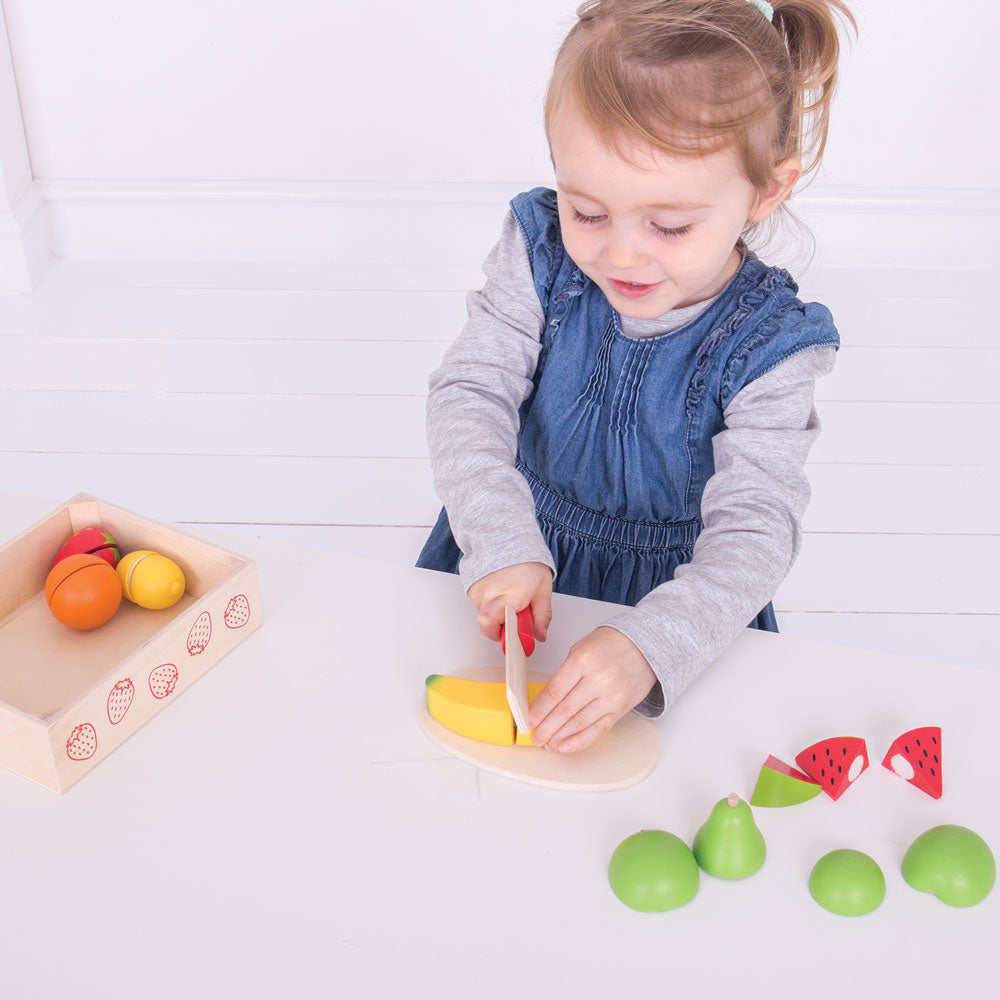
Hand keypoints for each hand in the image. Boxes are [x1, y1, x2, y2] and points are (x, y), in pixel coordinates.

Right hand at [466, 562, 552, 642]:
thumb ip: (542, 616)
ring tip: (508, 601)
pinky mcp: (472, 589)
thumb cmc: (527, 562)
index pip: (496, 625)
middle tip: (513, 619)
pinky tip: (500, 595)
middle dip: (500, 629)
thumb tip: (540, 635)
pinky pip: (479, 607)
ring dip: (496, 616)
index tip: (515, 643)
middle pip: (487, 626)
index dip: (504, 637)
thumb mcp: (543, 589)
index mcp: (514, 594)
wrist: (508, 539)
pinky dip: (490, 606)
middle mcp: (493, 593)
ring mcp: (479, 591)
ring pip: (484, 617)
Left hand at [527, 627, 656, 753]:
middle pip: (565, 710)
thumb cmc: (610, 644)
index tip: (529, 719)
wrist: (644, 646)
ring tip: (547, 744)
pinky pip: (598, 729)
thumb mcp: (581, 649)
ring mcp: (610, 696)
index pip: (555, 691)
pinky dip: (581, 740)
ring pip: (579, 723)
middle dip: (546, 727)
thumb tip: (546, 701)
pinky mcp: (620, 709)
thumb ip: (564, 673)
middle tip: (534, 736)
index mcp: (582, 662)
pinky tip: (566, 746)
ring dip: (560, 737)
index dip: (539, 709)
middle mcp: (597, 680)